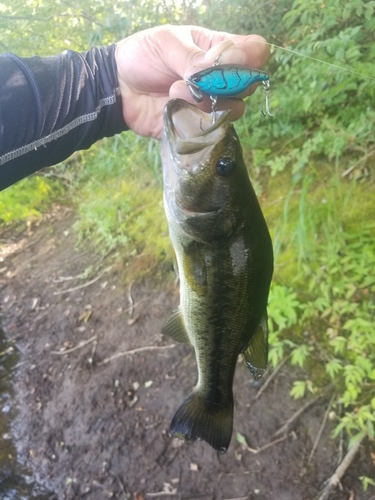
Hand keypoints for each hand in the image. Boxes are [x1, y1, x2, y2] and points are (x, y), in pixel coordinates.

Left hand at [115, 25, 269, 139]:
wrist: (118, 87)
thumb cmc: (144, 56)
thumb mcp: (168, 44)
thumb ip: (197, 57)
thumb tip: (228, 64)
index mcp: (217, 50)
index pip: (254, 52)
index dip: (253, 57)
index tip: (237, 59)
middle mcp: (220, 79)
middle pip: (248, 85)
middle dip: (227, 82)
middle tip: (198, 75)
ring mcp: (210, 105)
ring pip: (232, 109)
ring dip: (204, 100)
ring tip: (174, 89)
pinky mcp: (197, 126)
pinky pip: (209, 128)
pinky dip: (193, 118)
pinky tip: (172, 106)